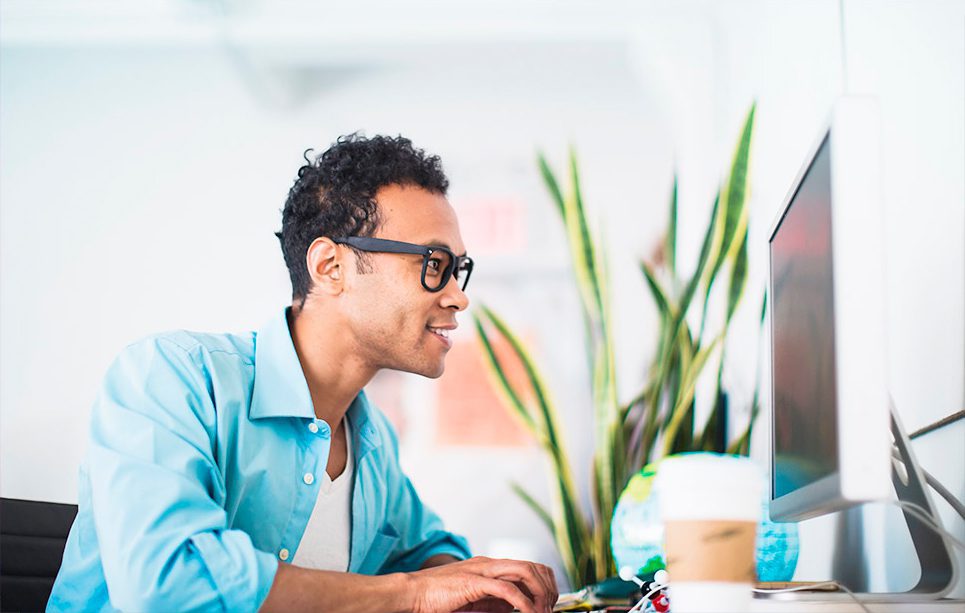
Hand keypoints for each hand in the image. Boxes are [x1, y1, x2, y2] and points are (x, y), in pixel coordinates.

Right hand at [407, 556, 557, 612]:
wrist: (411, 593)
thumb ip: (495, 601)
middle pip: (533, 566)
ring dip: (539, 594)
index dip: (546, 584)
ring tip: (541, 612)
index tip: (548, 604)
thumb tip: (517, 607)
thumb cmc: (437, 597)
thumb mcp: (475, 599)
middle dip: (548, 589)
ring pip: (524, 572)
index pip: (530, 567)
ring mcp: (482, 570)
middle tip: (549, 609)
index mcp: (491, 567)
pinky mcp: (473, 582)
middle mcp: (490, 564)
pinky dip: (522, 603)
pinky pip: (506, 590)